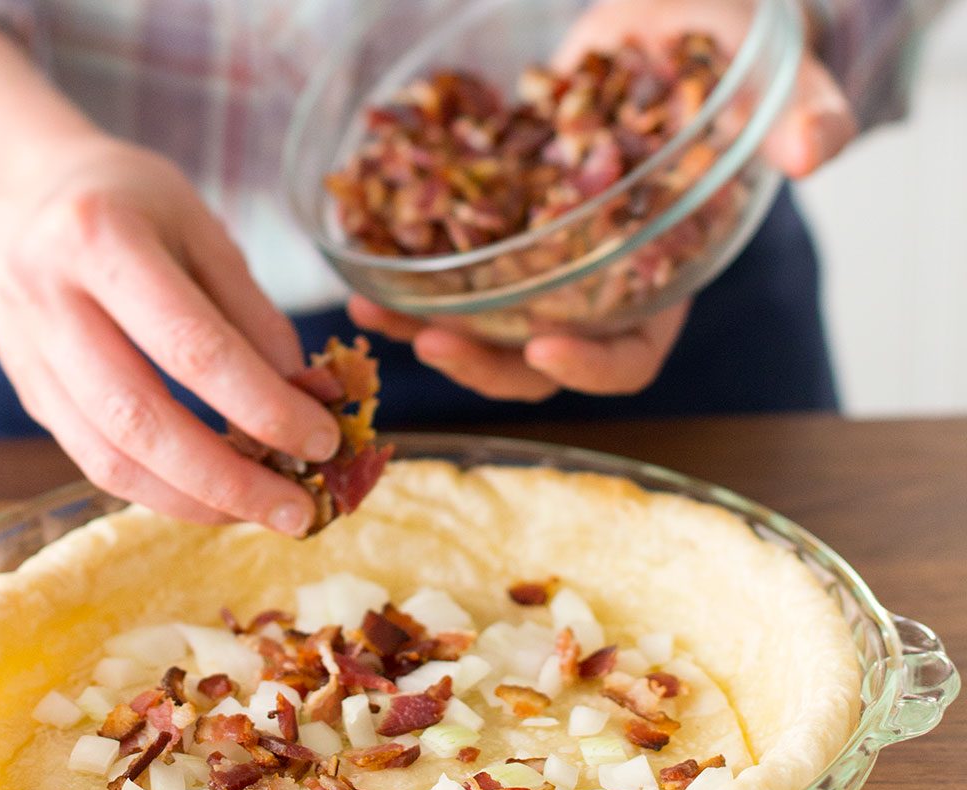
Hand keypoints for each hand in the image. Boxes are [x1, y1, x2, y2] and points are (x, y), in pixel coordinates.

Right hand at [0, 138, 341, 533]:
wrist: (12, 197)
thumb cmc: (125, 204)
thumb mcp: (199, 227)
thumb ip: (252, 312)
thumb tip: (306, 400)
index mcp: (101, 238)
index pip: (193, 346)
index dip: (264, 406)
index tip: (324, 440)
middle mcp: (48, 300)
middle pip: (142, 420)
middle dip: (230, 479)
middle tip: (298, 510)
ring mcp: (30, 357)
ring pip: (111, 460)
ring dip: (196, 501)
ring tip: (263, 512)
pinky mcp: (30, 396)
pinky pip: (96, 463)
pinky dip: (162, 493)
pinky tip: (214, 497)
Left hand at [351, 0, 856, 401]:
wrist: (656, 10)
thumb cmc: (720, 44)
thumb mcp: (767, 70)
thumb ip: (798, 111)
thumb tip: (815, 150)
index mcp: (660, 280)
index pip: (632, 357)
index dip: (593, 367)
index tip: (548, 349)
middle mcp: (592, 288)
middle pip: (537, 362)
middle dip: (485, 362)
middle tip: (432, 342)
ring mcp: (539, 264)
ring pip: (480, 327)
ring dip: (425, 330)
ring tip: (373, 314)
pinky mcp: (495, 229)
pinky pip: (445, 271)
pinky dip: (403, 274)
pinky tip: (360, 264)